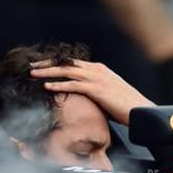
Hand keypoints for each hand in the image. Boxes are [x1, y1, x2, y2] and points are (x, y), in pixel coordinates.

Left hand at [30, 59, 153, 124]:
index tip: (41, 64)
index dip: (55, 63)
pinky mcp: (97, 90)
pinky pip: (74, 85)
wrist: (140, 110)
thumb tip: (80, 97)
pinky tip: (46, 87)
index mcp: (99, 69)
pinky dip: (59, 85)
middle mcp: (96, 70)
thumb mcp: (107, 93)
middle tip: (31, 65)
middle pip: (67, 63)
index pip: (72, 62)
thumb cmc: (125, 106)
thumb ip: (94, 91)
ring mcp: (97, 78)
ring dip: (48, 72)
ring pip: (67, 71)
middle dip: (47, 64)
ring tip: (33, 73)